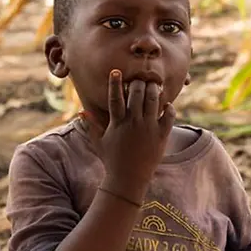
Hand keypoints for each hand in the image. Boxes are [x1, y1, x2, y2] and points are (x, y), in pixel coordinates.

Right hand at [84, 70, 175, 202]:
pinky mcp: (161, 135)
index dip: (115, 83)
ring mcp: (149, 128)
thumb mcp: (99, 142)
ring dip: (154, 90)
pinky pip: (169, 116)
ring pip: (153, 101)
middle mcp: (133, 123)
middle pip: (137, 94)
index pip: (115, 98)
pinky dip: (169, 107)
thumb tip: (81, 112)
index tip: (116, 71)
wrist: (129, 179)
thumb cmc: (112, 160)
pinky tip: (166, 104)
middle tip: (140, 79)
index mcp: (117, 123)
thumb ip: (91, 125)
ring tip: (154, 86)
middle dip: (139, 83)